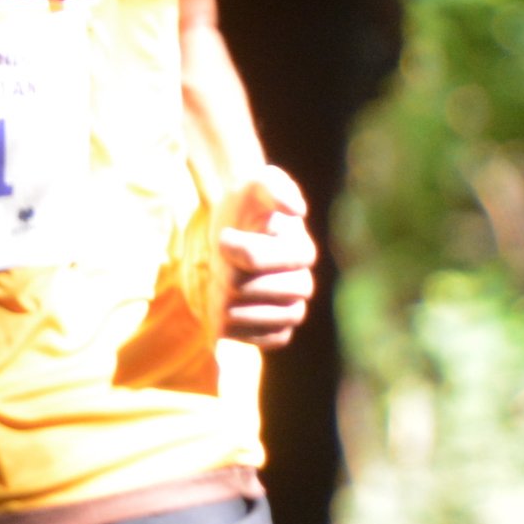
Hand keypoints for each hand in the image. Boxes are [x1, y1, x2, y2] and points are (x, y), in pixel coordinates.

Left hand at [216, 164, 317, 348]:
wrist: (236, 225)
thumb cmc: (248, 203)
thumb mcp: (258, 182)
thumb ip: (275, 186)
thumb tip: (296, 210)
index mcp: (300, 250)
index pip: (253, 259)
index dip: (231, 249)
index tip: (224, 238)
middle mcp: (303, 282)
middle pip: (248, 289)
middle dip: (225, 275)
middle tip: (220, 265)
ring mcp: (292, 307)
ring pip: (264, 318)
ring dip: (230, 304)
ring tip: (221, 289)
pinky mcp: (279, 328)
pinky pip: (273, 340)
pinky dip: (247, 332)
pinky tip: (229, 314)